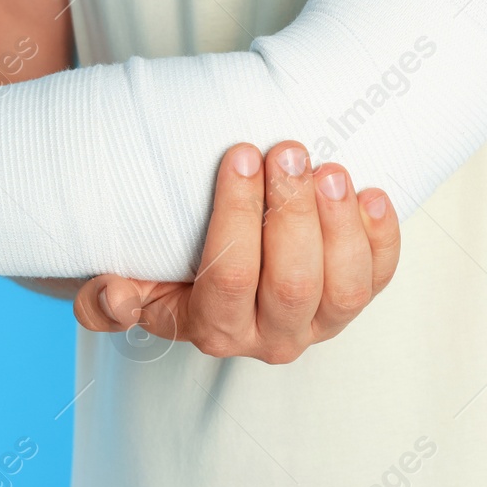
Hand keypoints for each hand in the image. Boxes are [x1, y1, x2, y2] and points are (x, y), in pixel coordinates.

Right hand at [71, 142, 399, 363]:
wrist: (212, 279)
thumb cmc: (165, 272)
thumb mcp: (127, 284)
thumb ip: (104, 301)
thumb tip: (114, 296)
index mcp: (213, 330)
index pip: (229, 277)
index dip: (238, 215)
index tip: (240, 154)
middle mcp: (271, 337)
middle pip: (293, 281)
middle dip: (293, 209)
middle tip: (287, 149)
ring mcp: (319, 323)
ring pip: (345, 286)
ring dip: (340, 223)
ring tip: (327, 168)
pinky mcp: (352, 302)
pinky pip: (380, 277)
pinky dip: (382, 236)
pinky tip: (369, 193)